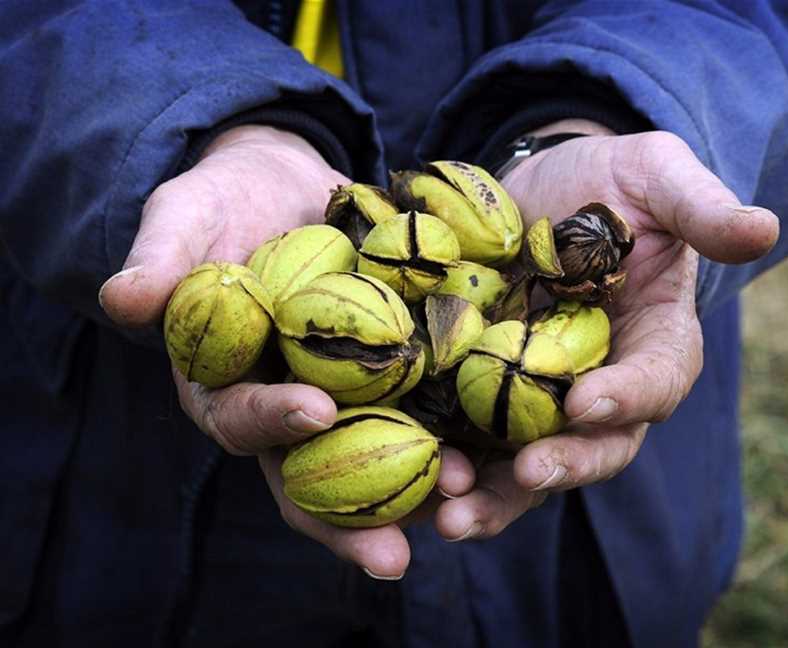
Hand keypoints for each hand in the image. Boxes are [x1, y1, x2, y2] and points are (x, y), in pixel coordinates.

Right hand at [98, 125, 475, 577]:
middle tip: (392, 555)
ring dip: (416, 491)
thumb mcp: (187, 217)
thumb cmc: (225, 202)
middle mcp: (284, 407)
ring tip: (466, 503)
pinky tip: (496, 452)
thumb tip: (121, 297)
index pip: (239, 420)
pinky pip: (421, 412)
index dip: (272, 422)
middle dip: (350, 518)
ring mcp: (340, 396)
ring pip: (375, 459)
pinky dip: (455, 433)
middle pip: (311, 477)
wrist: (286, 185)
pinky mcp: (390, 375)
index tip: (315, 411)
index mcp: (224, 385)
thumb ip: (161, 257)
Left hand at [436, 122, 778, 541]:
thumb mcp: (656, 177)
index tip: (586, 401)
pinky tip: (415, 483)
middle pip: (595, 444)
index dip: (629, 395)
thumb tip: (763, 229)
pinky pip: (471, 439)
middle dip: (563, 465)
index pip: (656, 380)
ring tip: (453, 515)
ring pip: (527, 461)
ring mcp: (540, 394)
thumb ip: (700, 207)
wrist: (541, 185)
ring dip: (494, 496)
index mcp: (655, 340)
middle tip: (525, 474)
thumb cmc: (610, 182)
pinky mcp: (486, 390)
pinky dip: (449, 465)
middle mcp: (602, 383)